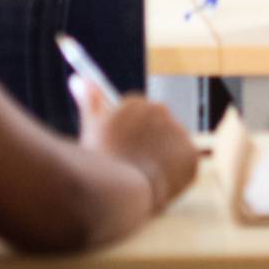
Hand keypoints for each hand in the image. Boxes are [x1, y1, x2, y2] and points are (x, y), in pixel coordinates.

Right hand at [72, 81, 198, 213]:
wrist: (119, 190)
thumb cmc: (100, 161)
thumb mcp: (91, 127)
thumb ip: (89, 99)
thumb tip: (77, 78)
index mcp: (136, 103)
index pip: (138, 116)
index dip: (132, 137)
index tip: (126, 152)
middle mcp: (160, 111)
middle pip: (157, 128)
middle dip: (150, 145)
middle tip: (136, 167)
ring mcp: (178, 131)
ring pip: (173, 146)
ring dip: (164, 158)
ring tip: (146, 179)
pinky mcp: (191, 154)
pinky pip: (187, 163)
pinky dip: (178, 174)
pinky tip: (162, 184)